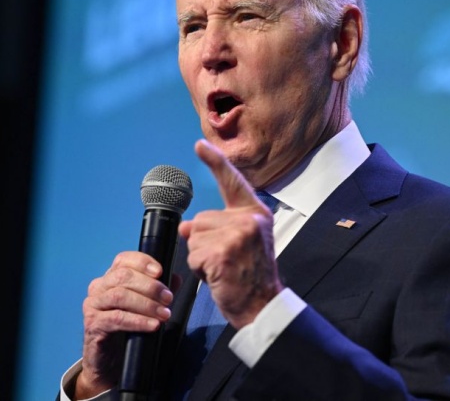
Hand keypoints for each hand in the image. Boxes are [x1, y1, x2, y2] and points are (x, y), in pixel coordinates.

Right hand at [75, 251, 173, 397]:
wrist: (110, 360)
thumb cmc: (128, 327)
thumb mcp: (146, 305)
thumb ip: (159, 290)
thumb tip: (175, 278)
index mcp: (111, 276)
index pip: (124, 259)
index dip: (143, 262)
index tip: (161, 272)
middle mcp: (99, 286)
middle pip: (123, 276)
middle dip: (150, 286)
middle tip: (168, 298)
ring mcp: (93, 304)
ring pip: (120, 296)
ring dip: (146, 304)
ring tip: (164, 314)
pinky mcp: (92, 324)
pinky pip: (116, 318)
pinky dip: (138, 321)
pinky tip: (152, 325)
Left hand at [178, 139, 283, 328]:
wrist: (263, 305)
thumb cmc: (251, 274)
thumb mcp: (242, 242)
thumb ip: (218, 226)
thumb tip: (186, 227)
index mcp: (255, 212)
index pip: (232, 182)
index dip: (215, 162)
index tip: (199, 144)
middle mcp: (248, 219)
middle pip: (201, 220)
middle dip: (204, 242)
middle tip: (227, 260)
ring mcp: (236, 236)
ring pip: (194, 239)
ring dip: (201, 257)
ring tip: (224, 268)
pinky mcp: (222, 254)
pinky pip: (193, 256)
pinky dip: (200, 270)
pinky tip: (219, 277)